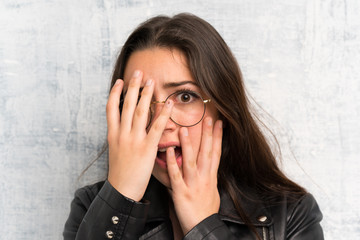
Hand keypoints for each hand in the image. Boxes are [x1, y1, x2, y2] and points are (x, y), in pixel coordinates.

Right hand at [106, 70, 172, 200]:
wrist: (122, 190)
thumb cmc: (120, 172)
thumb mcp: (115, 151)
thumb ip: (119, 136)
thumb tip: (123, 125)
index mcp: (113, 134)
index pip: (111, 108)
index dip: (115, 93)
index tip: (120, 81)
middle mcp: (122, 134)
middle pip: (126, 105)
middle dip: (133, 87)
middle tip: (139, 72)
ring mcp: (134, 140)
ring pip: (139, 112)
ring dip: (146, 95)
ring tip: (151, 81)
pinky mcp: (147, 147)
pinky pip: (156, 127)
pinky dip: (162, 114)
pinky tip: (168, 103)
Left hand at [166, 117, 222, 233]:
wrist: (203, 228)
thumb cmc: (206, 211)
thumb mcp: (212, 192)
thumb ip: (208, 177)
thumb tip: (208, 167)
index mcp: (211, 176)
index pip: (216, 153)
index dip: (217, 137)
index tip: (219, 123)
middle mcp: (204, 178)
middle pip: (207, 153)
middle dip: (207, 135)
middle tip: (207, 118)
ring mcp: (193, 184)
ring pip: (191, 161)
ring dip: (188, 145)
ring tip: (185, 130)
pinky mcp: (181, 192)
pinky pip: (176, 175)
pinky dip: (172, 163)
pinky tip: (168, 151)